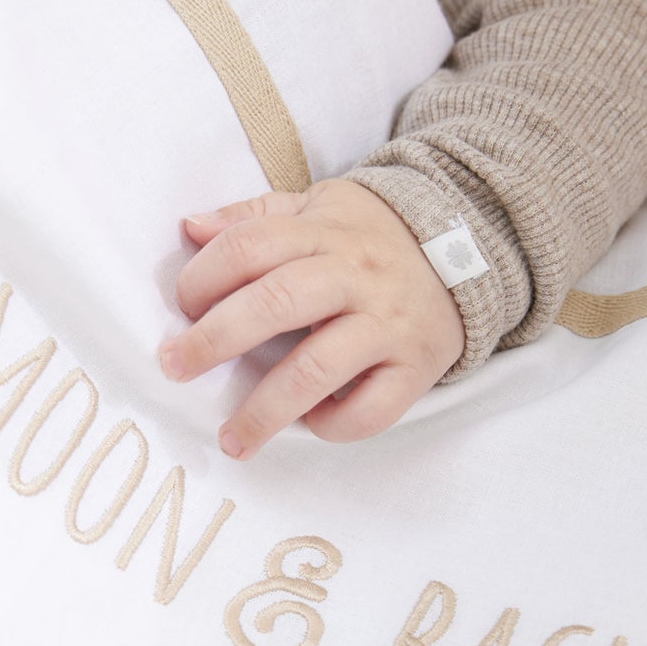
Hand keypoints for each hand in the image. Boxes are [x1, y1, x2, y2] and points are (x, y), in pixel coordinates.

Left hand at [159, 179, 465, 454]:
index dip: (205, 277)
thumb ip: (252, 217)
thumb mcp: (314, 206)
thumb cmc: (369, 234)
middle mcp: (356, 275)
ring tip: (230, 439)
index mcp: (322, 231)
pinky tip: (309, 425)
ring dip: (265, 410)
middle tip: (175, 368)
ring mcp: (388, 323)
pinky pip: (373, 409)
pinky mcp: (417, 366)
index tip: (182, 308)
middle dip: (215, 340)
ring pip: (318, 369)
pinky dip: (334, 425)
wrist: (471, 242)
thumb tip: (189, 228)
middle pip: (277, 303)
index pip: (251, 246)